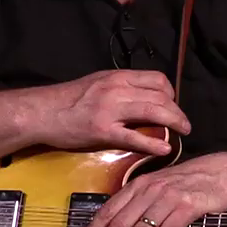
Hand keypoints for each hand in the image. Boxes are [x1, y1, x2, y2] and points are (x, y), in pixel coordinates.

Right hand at [33, 69, 190, 156]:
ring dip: (174, 122)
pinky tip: (164, 149)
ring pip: (153, 111)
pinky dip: (153, 143)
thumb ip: (122, 88)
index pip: (157, 79)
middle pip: (160, 96)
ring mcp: (110, 109)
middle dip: (178, 111)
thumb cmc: (69, 99)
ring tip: (183, 133)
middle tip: (184, 124)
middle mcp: (117, 89)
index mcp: (118, 77)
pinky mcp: (102, 131)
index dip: (171, 93)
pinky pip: (134, 137)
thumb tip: (145, 98)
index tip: (172, 105)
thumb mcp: (98, 83)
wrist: (42, 112)